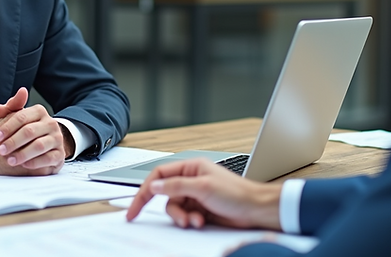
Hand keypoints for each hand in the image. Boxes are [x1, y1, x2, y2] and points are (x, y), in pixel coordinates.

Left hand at [0, 88, 65, 174]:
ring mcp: (57, 139)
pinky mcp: (60, 154)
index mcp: (39, 111)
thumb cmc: (29, 130)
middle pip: (30, 131)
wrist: (48, 144)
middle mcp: (50, 123)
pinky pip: (48, 158)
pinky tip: (24, 165)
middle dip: (13, 142)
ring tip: (10, 160)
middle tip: (1, 150)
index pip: (22, 117)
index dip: (8, 127)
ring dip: (22, 154)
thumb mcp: (18, 118)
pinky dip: (35, 162)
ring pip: (39, 145)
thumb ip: (8, 111)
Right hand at [125, 158, 282, 230]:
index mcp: (191, 167)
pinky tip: (202, 222)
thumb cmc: (237, 193)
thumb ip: (176, 186)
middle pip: (166, 195)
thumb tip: (154, 186)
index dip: (145, 190)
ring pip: (175, 208)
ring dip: (184, 217)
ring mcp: (196, 195)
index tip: (134, 208)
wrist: (256, 210)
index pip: (159, 175)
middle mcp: (191, 179)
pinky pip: (185, 216)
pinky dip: (190, 221)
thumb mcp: (202, 187)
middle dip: (173, 209)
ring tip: (197, 221)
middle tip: (179, 219)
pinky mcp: (200, 209)